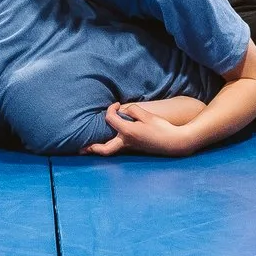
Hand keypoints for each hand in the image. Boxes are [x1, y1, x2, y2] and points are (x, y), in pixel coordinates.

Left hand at [84, 102, 200, 156]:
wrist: (174, 142)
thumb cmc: (162, 129)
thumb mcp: (147, 116)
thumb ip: (133, 110)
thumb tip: (124, 110)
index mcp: (128, 132)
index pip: (110, 119)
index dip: (110, 110)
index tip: (116, 105)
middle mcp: (126, 142)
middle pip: (105, 149)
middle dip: (92, 148)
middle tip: (81, 148)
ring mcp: (131, 147)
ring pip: (111, 150)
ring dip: (99, 149)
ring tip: (89, 148)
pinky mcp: (136, 148)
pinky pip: (118, 148)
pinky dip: (110, 145)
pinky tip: (108, 141)